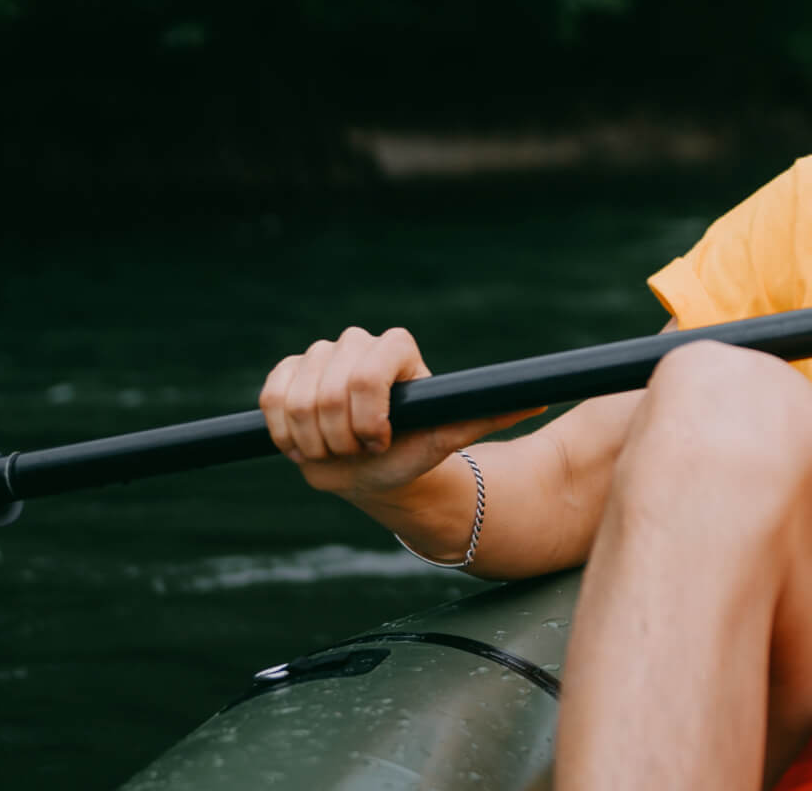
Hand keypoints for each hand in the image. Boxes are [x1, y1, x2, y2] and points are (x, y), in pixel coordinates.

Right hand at [259, 327, 540, 497]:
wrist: (375, 466)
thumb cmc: (416, 450)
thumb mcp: (450, 436)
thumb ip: (487, 414)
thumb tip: (540, 398)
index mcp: (396, 349)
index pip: (371, 368)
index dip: (370, 412)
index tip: (380, 442)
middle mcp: (355, 344)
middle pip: (331, 386)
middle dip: (342, 434)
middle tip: (360, 452)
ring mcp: (318, 357)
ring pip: (298, 395)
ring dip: (314, 438)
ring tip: (337, 451)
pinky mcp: (286, 374)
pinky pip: (272, 398)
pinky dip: (284, 431)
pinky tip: (305, 444)